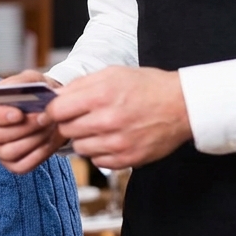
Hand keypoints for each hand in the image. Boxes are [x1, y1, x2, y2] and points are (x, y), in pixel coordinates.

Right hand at [0, 69, 66, 173]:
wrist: (49, 109)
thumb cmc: (35, 92)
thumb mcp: (29, 79)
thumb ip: (22, 84)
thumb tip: (22, 97)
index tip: (19, 113)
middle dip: (23, 128)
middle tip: (44, 118)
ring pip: (9, 152)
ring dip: (33, 140)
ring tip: (49, 126)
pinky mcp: (12, 164)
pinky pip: (21, 165)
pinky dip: (38, 154)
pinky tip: (49, 141)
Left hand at [48, 65, 191, 168]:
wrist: (183, 105)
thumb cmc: (148, 86)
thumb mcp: (113, 74)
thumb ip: (80, 85)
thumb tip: (54, 97)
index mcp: (101, 95)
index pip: (57, 110)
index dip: (52, 110)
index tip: (55, 111)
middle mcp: (108, 120)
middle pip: (66, 130)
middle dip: (70, 123)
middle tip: (83, 117)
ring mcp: (118, 142)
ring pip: (80, 148)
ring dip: (85, 139)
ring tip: (101, 128)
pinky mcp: (128, 159)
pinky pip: (98, 161)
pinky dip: (100, 152)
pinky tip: (112, 139)